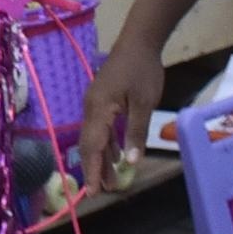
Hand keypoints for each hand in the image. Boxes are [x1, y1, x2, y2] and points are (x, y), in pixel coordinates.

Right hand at [75, 45, 166, 194]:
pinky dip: (106, 144)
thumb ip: (135, 132)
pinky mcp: (102, 100)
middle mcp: (91, 108)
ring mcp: (95, 103)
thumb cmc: (142, 70)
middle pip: (89, 144)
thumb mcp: (143, 103)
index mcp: (98, 109)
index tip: (92, 192)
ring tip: (109, 180)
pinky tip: (115, 155)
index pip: (92, 146)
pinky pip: (100, 127)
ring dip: (102, 158)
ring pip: (95, 137)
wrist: (138, 41)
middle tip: (102, 191)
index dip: (92, 170)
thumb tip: (131, 162)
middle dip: (94, 168)